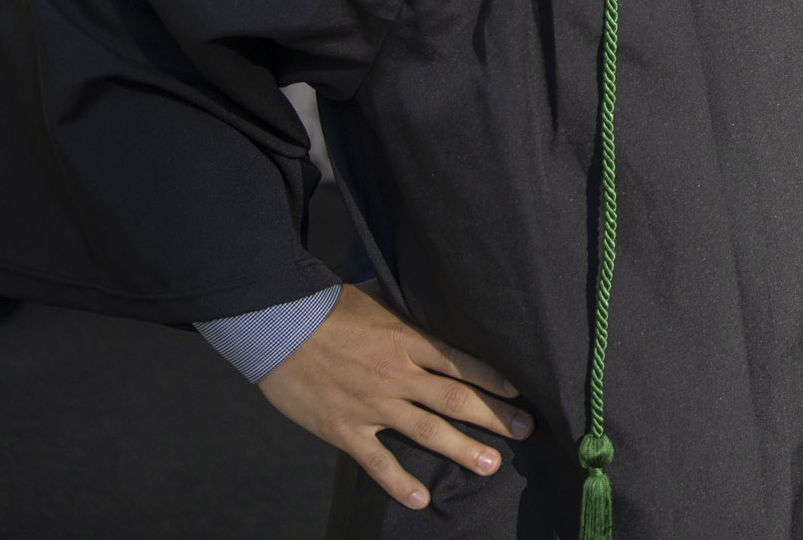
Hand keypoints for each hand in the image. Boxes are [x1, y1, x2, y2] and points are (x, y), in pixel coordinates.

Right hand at [257, 284, 534, 510]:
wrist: (277, 325)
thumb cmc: (327, 308)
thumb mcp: (379, 303)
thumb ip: (406, 320)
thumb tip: (432, 318)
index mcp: (409, 340)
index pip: (463, 362)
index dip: (494, 378)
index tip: (520, 391)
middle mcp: (398, 375)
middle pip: (456, 399)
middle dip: (495, 416)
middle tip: (526, 429)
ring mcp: (373, 404)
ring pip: (428, 431)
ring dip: (463, 449)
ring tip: (491, 465)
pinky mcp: (345, 428)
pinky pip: (378, 461)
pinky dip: (400, 482)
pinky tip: (420, 499)